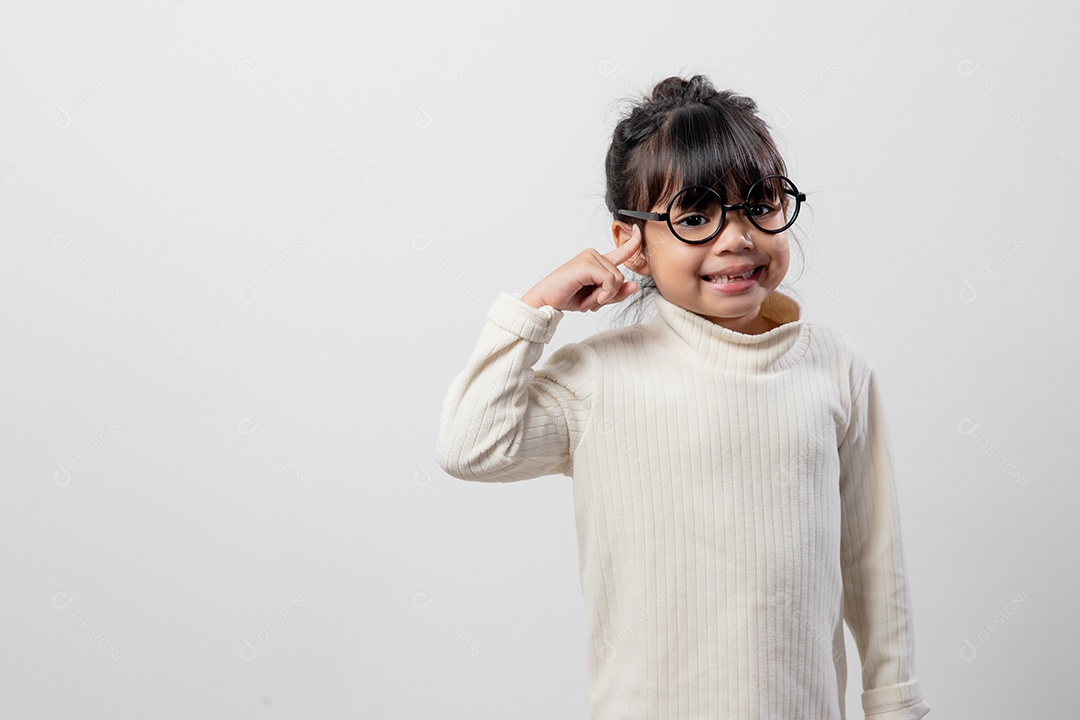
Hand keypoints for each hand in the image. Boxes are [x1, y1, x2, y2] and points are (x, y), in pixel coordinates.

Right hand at [520, 225, 643, 311]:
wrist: (546, 301)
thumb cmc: (567, 296)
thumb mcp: (598, 298)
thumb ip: (616, 293)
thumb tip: (635, 285)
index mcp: (597, 260)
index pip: (623, 249)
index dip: (635, 241)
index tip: (638, 230)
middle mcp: (594, 255)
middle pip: (621, 276)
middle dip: (609, 295)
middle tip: (592, 303)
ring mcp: (590, 257)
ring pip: (617, 279)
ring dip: (604, 297)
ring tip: (587, 302)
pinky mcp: (587, 264)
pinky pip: (609, 281)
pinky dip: (603, 295)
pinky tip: (589, 300)